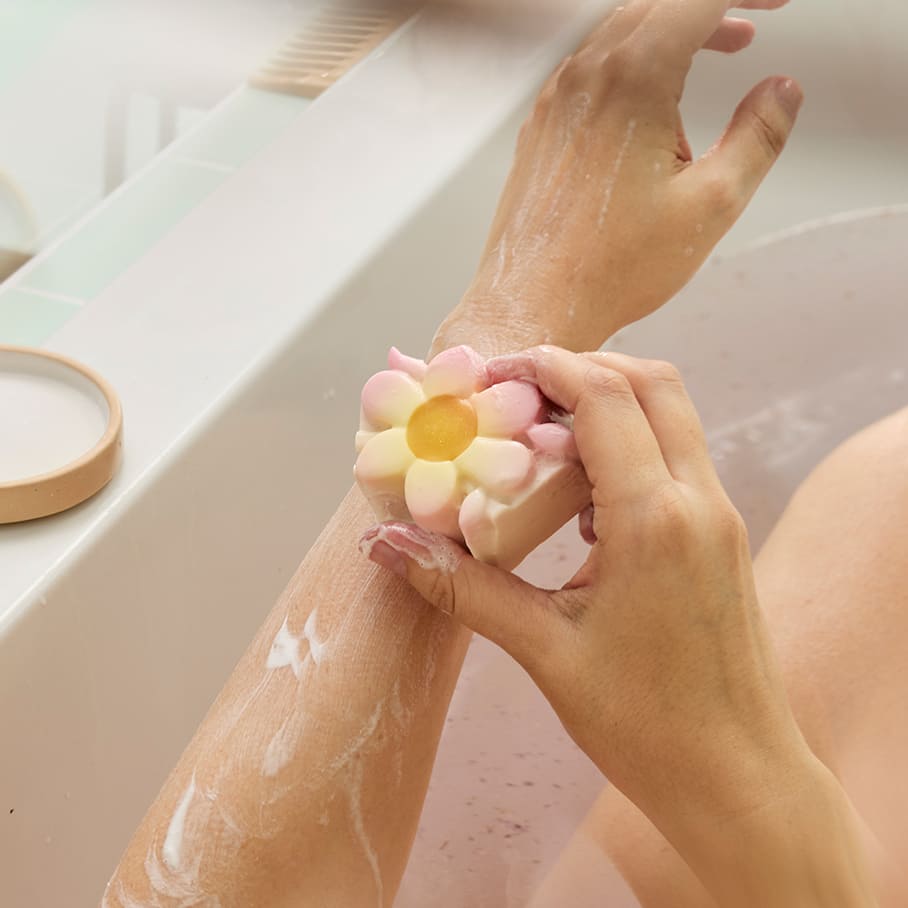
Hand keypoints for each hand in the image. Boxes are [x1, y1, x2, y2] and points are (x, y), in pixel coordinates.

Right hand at [361, 347, 878, 904]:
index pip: (607, 396)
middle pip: (651, 382)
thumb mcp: (544, 650)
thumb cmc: (644, 724)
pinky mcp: (721, 535)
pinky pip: (676, 458)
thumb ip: (462, 587)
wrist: (738, 778)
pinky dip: (628, 447)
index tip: (492, 376)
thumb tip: (386, 546)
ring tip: (539, 442)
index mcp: (654, 519)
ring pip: (669, 416)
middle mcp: (698, 500)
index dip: (546, 367)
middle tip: (514, 396)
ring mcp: (719, 515)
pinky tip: (580, 502)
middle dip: (580, 369)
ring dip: (606, 406)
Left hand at [441, 0, 802, 352]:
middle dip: (715, 6)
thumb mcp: (711, 205)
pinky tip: (659, 100)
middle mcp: (585, 78)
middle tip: (757, 19)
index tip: (780, 3)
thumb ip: (759, 135)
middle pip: (659, 5)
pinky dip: (636, 61)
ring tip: (725, 49)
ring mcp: (555, 102)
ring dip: (678, 30)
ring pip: (623, 33)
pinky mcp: (541, 129)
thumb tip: (782, 91)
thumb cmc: (607, 270)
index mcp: (631, 80)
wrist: (532, 307)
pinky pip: (593, 70)